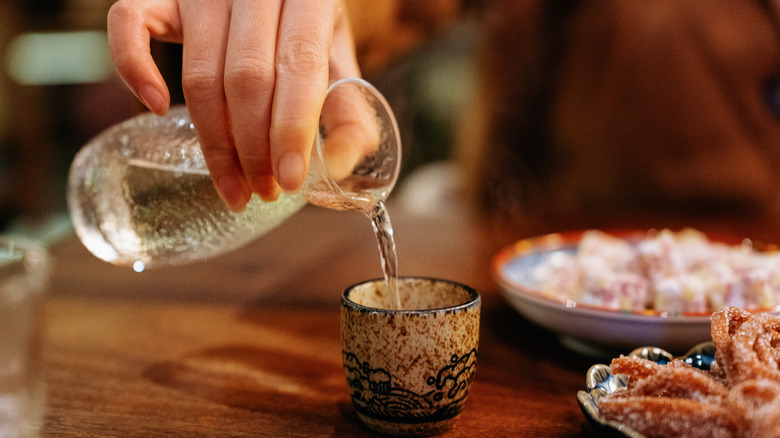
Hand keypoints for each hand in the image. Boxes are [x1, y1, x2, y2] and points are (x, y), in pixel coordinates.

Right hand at [107, 0, 359, 210]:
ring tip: (235, 184)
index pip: (298, 66)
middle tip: (264, 190)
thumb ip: (348, 111)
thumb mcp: (338, 58)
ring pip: (199, 73)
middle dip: (254, 149)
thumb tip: (338, 169)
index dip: (291, 130)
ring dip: (215, 141)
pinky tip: (153, 108)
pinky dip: (134, 68)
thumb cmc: (306, 26)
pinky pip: (129, 22)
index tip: (289, 180)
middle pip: (246, 79)